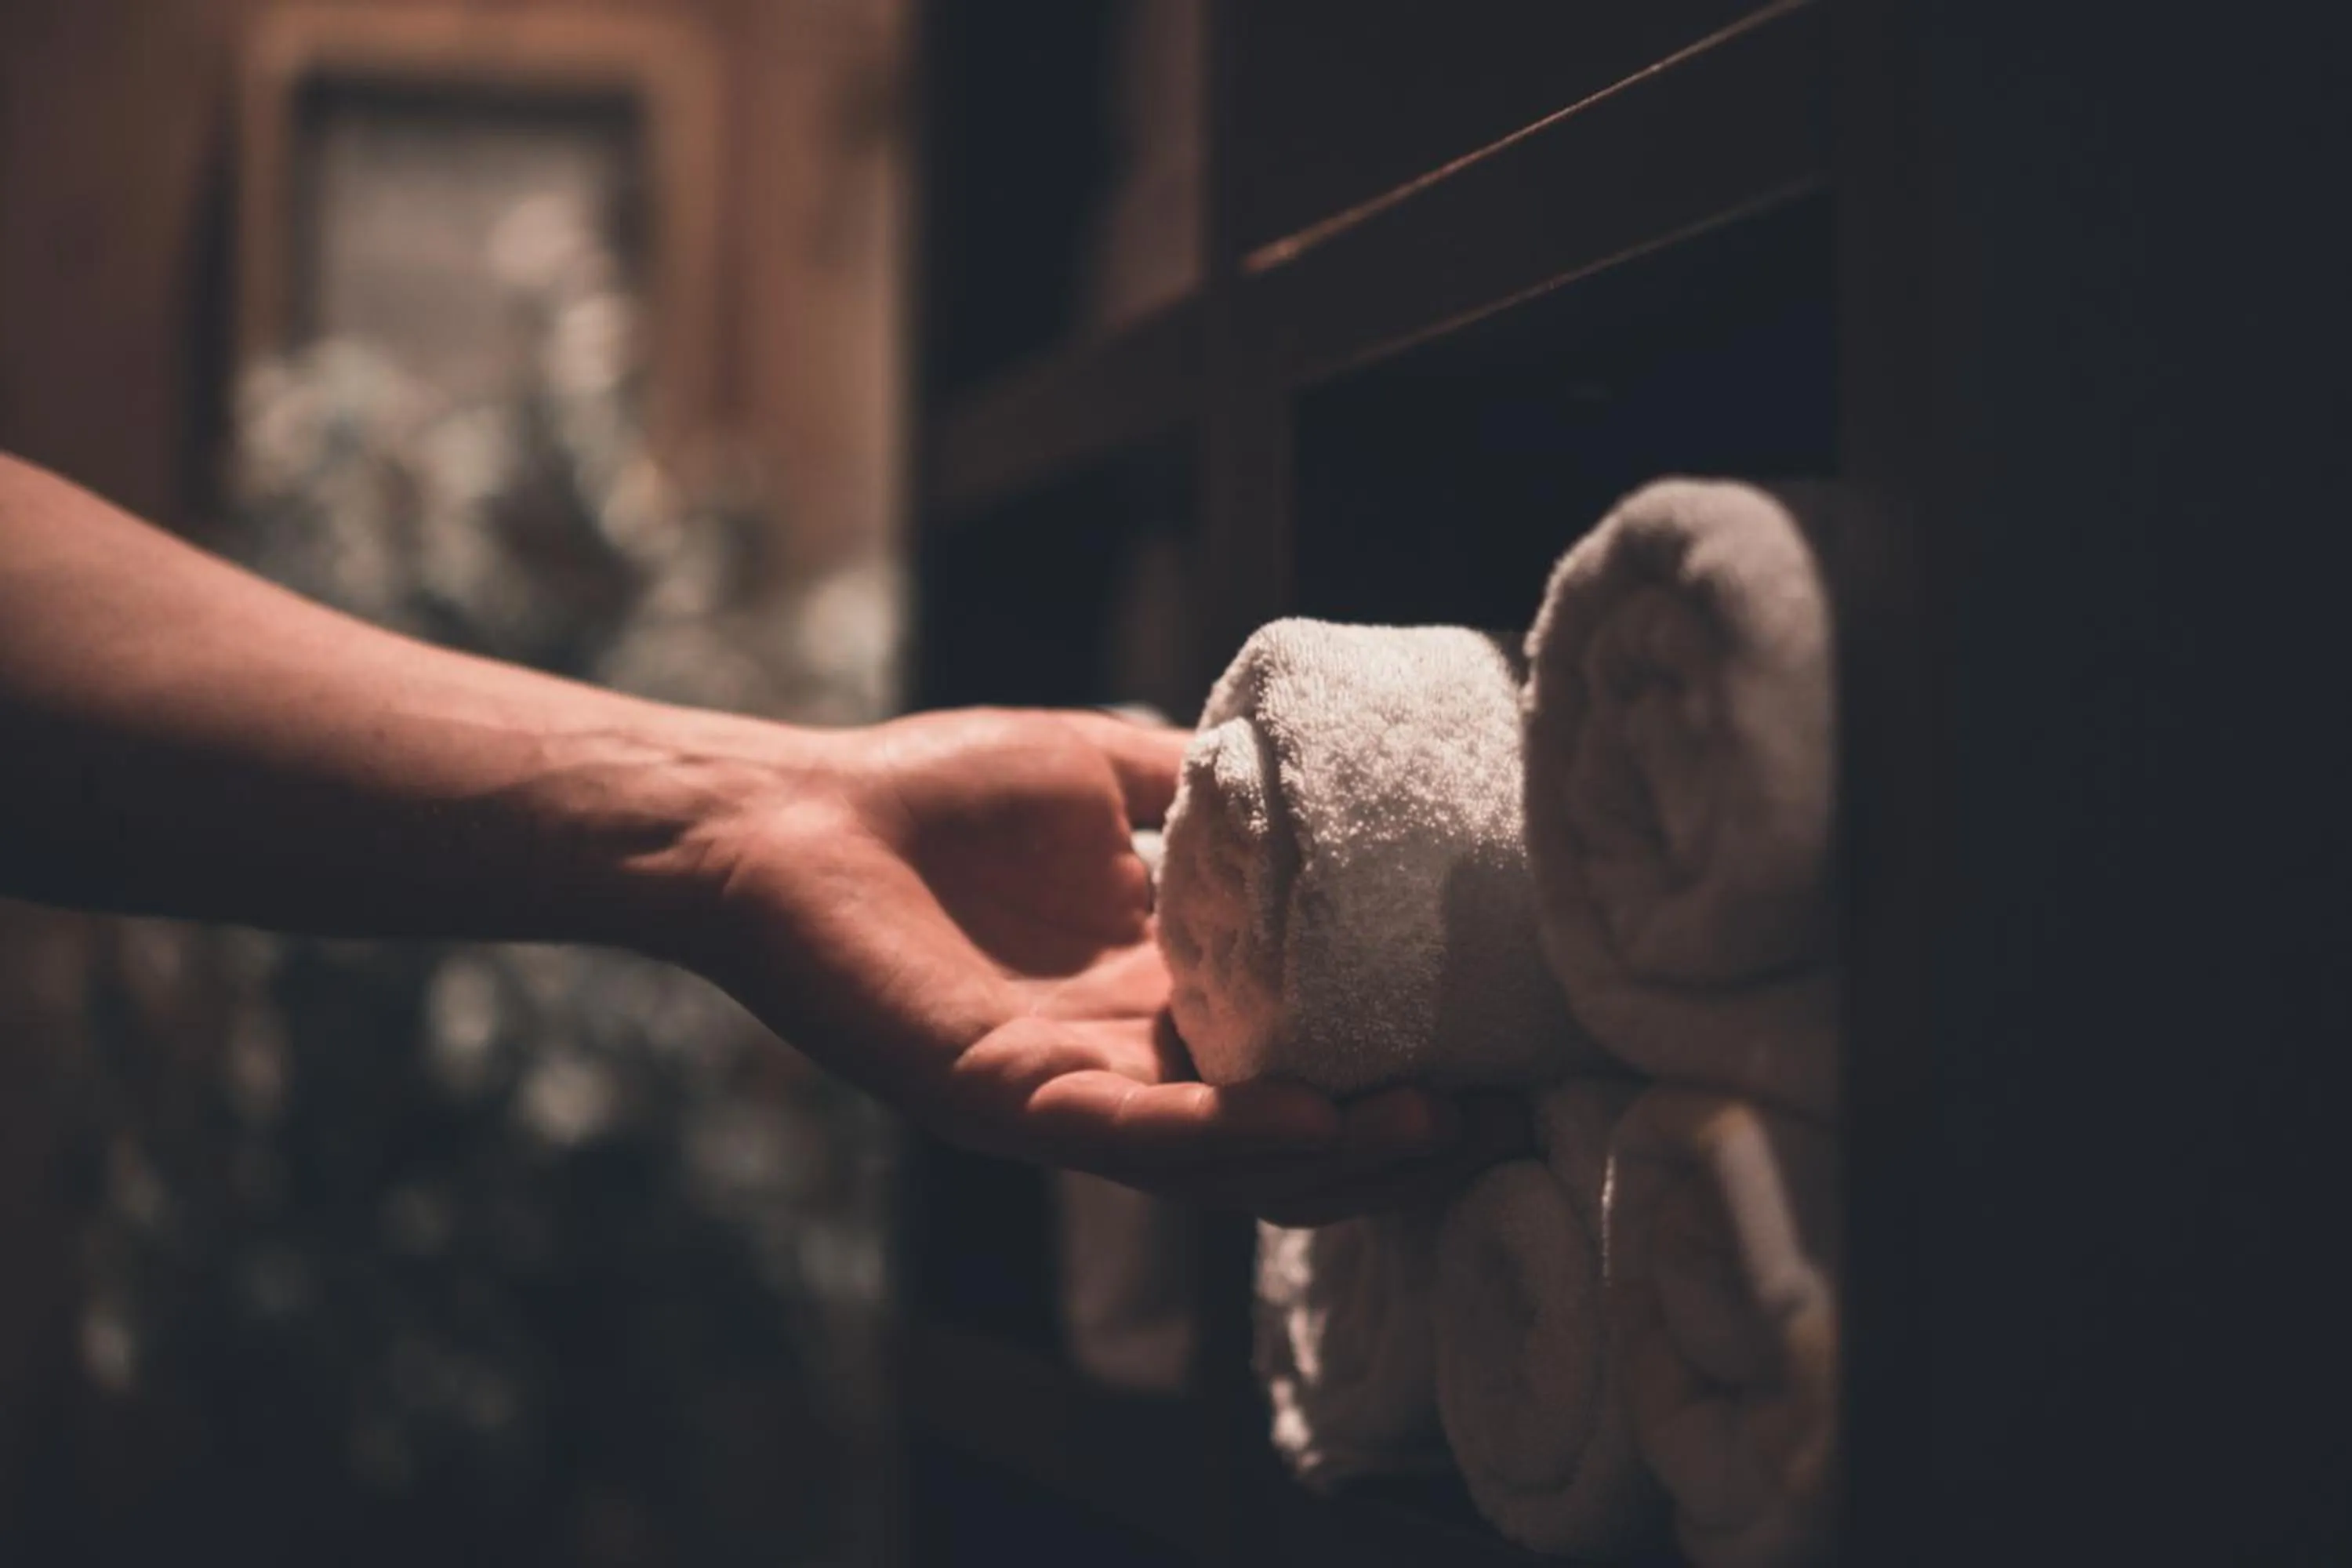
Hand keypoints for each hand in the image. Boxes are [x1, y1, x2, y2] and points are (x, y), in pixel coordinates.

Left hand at [679, 707, 1527, 1223]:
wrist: (791, 816)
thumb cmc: (934, 791)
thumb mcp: (1103, 772)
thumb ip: (1201, 789)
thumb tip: (1307, 764)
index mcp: (1158, 995)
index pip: (1302, 1055)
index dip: (1398, 1060)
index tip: (1507, 1038)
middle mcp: (1129, 1062)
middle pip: (1285, 1138)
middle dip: (1396, 1140)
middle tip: (1508, 1115)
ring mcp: (1070, 1093)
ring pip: (1224, 1165)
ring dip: (1335, 1156)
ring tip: (1436, 1125)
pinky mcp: (1003, 1097)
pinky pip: (1128, 1134)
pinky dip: (1221, 1135)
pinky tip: (1309, 1117)